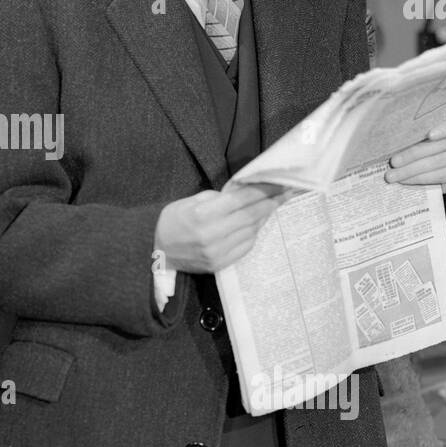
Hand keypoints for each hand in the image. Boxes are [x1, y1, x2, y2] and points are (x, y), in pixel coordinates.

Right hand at [153, 184, 285, 274]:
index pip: (241, 200)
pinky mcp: (220, 263)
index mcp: (202, 215)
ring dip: (265, 216)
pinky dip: (254, 232)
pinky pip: (246, 245)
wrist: (157, 252)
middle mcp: (212, 235)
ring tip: (274, 203)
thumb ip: (216, 198)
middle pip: (251, 215)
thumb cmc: (172, 221)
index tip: (279, 183)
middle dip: (271, 201)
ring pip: (251, 230)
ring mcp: (217, 252)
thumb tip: (242, 193)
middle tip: (287, 191)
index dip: (263, 190)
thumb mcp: (189, 201)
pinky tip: (257, 222)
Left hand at [384, 111, 445, 192]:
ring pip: (437, 162)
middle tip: (393, 162)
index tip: (429, 135)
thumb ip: (413, 132)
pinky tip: (404, 180)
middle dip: (413, 154)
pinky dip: (419, 179)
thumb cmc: (421, 141)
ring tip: (392, 175)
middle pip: (440, 145)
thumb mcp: (419, 132)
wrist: (432, 164)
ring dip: (411, 170)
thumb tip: (389, 137)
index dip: (445, 128)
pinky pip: (439, 176)